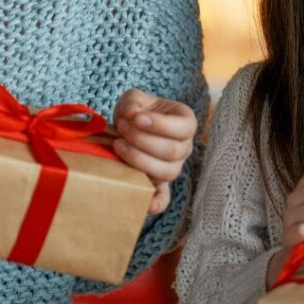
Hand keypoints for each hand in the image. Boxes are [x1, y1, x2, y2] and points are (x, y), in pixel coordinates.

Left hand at [113, 89, 196, 214]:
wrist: (126, 128)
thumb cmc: (136, 112)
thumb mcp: (135, 99)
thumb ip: (134, 102)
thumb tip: (133, 114)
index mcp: (185, 124)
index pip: (184, 128)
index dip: (161, 125)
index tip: (137, 118)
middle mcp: (184, 148)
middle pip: (173, 151)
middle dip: (143, 141)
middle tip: (122, 129)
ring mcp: (172, 168)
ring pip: (166, 172)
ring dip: (139, 160)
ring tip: (118, 145)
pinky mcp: (158, 185)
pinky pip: (163, 198)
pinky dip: (155, 203)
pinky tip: (144, 204)